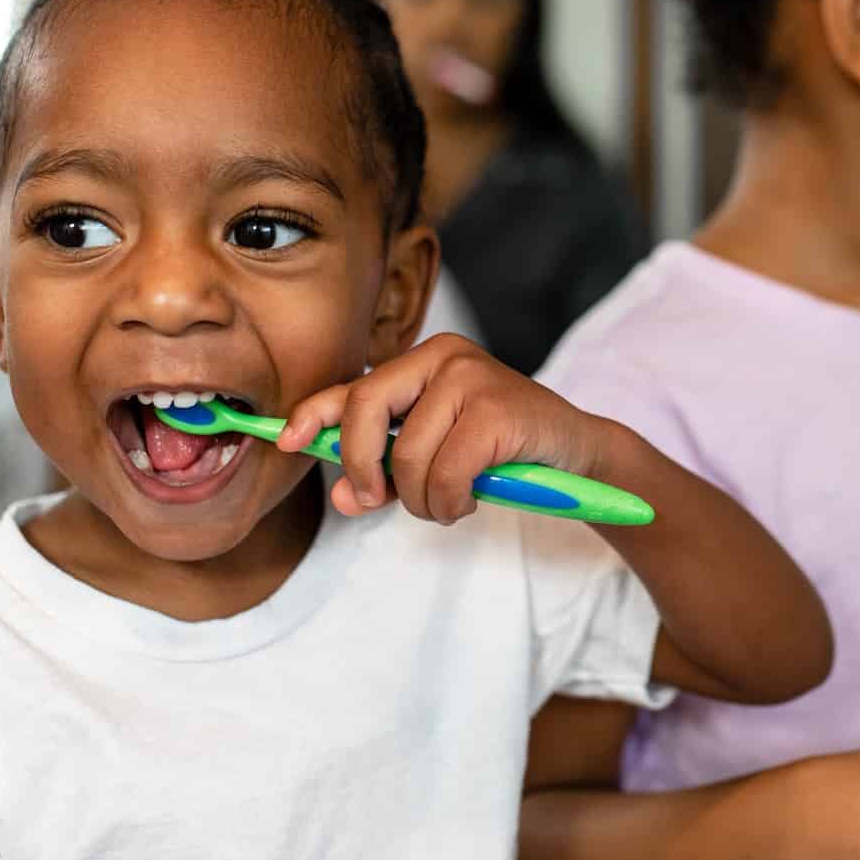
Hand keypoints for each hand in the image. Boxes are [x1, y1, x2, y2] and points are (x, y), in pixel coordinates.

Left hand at [278, 334, 607, 522]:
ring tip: (451, 501)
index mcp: (422, 361)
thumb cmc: (500, 451)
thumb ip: (386, 471)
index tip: (286, 442)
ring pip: (408, 457)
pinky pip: (446, 474)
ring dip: (422, 500)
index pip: (353, 386)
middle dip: (361, 467)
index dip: (313, 414)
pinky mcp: (498, 409)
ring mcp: (472, 378)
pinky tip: (471, 498)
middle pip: (366, 411)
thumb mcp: (436, 455)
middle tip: (374, 501)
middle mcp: (443, 356)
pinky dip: (450, 502)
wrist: (574, 452)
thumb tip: (344, 498)